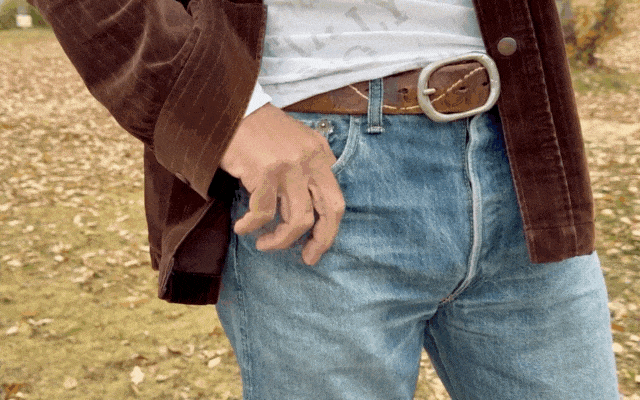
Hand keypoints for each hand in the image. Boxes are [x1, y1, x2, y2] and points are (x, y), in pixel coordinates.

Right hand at [220, 103, 344, 264]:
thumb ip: (306, 167)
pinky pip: (263, 213)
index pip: (336, 200)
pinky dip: (251, 225)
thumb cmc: (257, 128)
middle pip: (328, 212)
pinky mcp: (265, 172)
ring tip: (263, 243)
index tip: (316, 246)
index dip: (329, 229)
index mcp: (320, 154)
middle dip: (321, 241)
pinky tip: (242, 227)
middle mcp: (310, 161)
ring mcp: (289, 167)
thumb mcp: (294, 142)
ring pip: (297, 220)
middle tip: (306, 258)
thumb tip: (307, 205)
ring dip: (280, 240)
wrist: (230, 107)